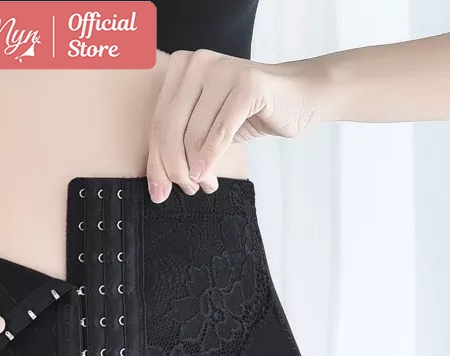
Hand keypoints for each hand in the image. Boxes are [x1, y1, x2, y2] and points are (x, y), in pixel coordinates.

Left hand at [147, 49, 322, 201]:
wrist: (299, 96)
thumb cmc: (247, 113)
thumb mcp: (205, 128)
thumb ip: (178, 144)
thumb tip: (157, 186)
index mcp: (182, 68)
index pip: (157, 123)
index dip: (156, 162)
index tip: (159, 192)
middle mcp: (198, 63)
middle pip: (170, 129)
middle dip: (173, 168)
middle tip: (186, 190)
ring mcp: (223, 70)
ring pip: (192, 134)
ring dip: (195, 169)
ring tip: (205, 185)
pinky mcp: (247, 84)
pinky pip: (219, 133)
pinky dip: (211, 160)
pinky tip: (208, 178)